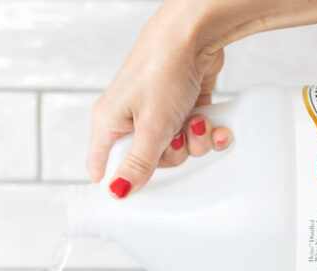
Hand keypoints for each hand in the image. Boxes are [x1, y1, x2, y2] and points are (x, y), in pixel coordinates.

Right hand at [86, 6, 232, 198]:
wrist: (197, 33)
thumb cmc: (163, 67)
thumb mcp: (151, 126)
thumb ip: (138, 164)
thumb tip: (118, 192)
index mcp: (109, 122)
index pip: (104, 166)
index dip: (122, 181)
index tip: (141, 189)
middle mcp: (131, 118)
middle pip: (150, 163)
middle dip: (172, 155)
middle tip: (175, 137)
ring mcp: (158, 112)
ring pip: (177, 149)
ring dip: (194, 142)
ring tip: (196, 121)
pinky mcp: (182, 106)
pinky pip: (194, 134)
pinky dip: (206, 131)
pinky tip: (212, 122)